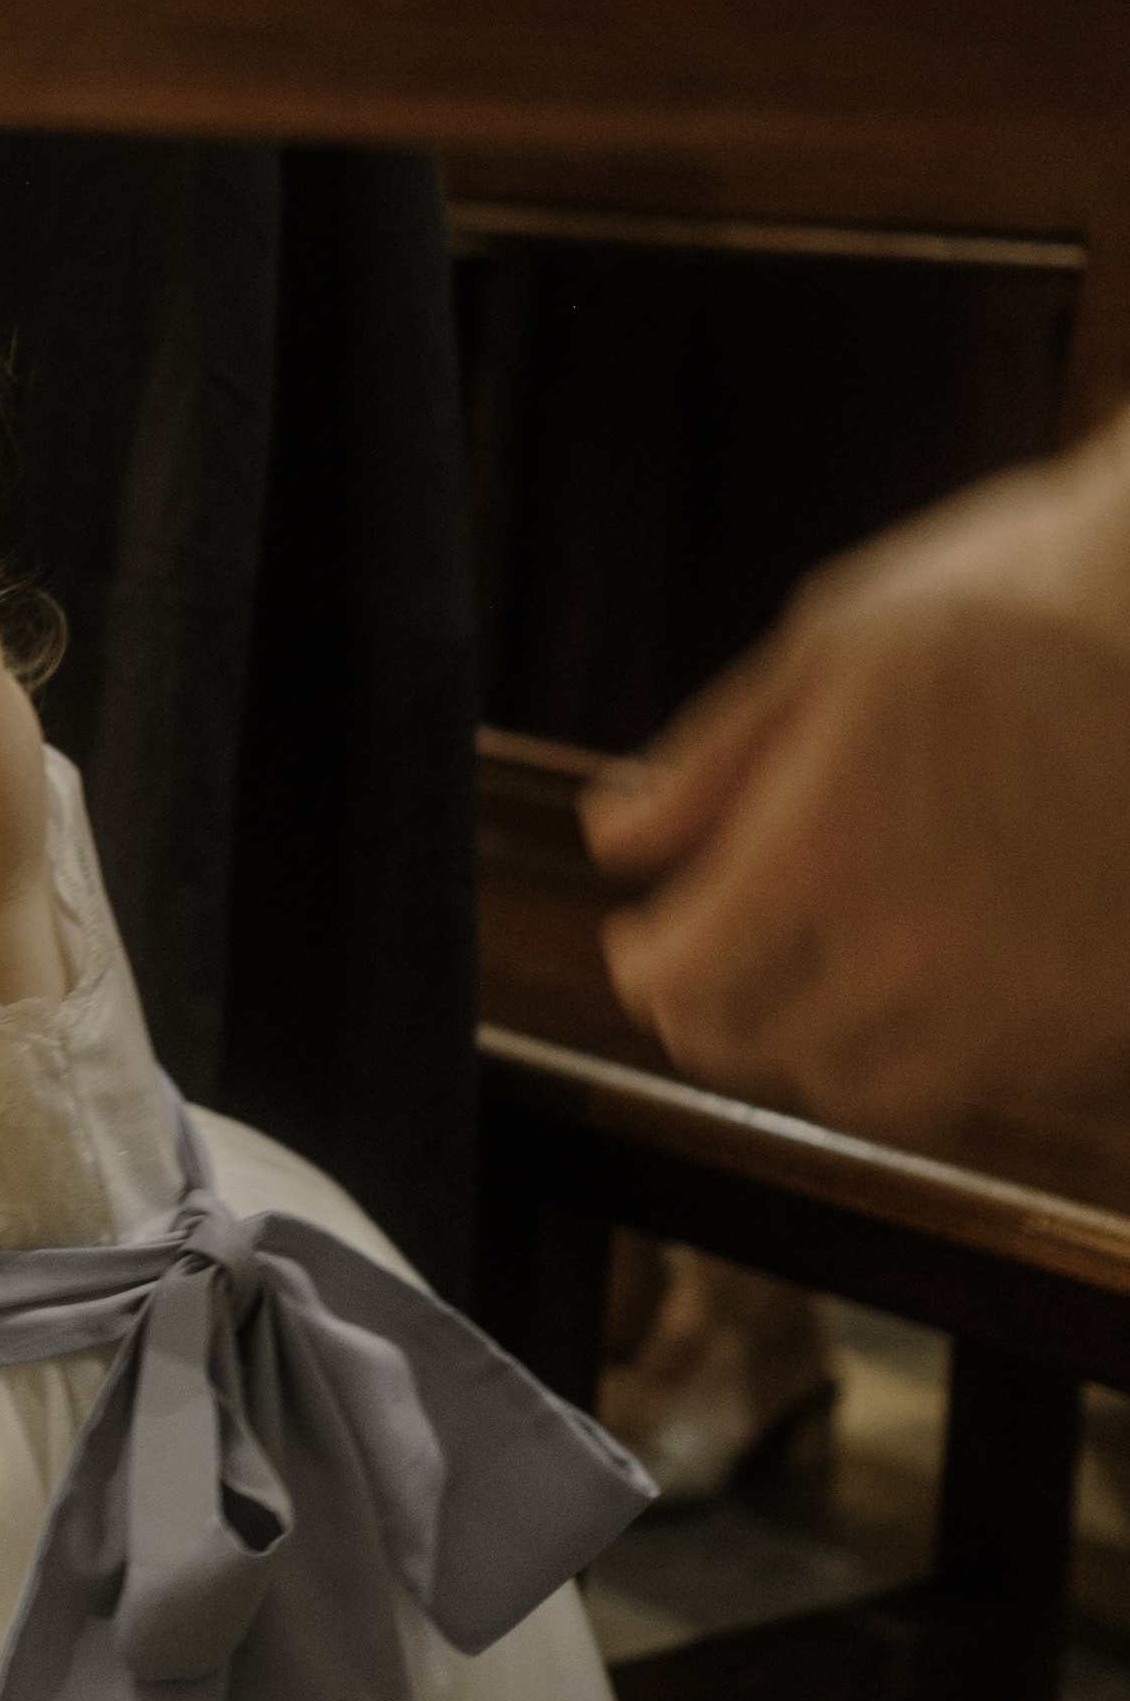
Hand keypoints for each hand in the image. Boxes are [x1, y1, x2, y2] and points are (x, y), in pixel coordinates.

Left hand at [585, 422, 1129, 1137]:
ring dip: (820, 1040)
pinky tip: (935, 973)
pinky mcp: (1094, 1019)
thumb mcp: (829, 649)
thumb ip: (710, 761)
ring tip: (824, 971)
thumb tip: (617, 838)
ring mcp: (1014, 1001)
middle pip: (757, 1048)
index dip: (647, 964)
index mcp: (821, 854)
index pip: (683, 984)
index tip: (647, 939)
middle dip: (717, 1004)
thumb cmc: (1006, 610)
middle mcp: (911, 953)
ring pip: (865, 1091)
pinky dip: (934, 1048)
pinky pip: (980, 1084)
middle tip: (720, 955)